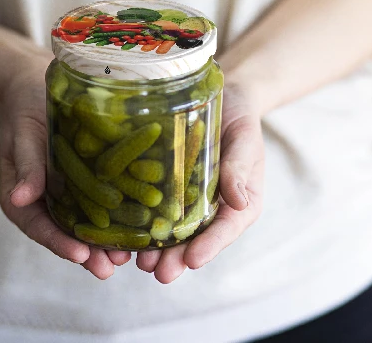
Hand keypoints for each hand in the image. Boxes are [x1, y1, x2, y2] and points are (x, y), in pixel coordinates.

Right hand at [0, 55, 130, 278]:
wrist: (38, 87)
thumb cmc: (25, 106)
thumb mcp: (22, 131)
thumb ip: (25, 164)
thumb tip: (19, 199)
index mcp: (22, 193)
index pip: (37, 225)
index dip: (58, 242)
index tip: (80, 256)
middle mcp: (46, 197)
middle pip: (64, 232)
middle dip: (87, 253)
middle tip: (109, 268)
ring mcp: (68, 189)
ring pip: (84, 223)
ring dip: (103, 242)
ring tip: (126, 257)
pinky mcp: (87, 177)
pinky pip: (100, 200)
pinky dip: (114, 215)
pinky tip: (136, 224)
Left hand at [136, 81, 264, 282]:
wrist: (223, 99)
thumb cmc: (240, 120)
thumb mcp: (245, 141)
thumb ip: (241, 168)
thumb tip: (240, 202)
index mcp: (238, 202)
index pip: (227, 228)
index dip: (211, 246)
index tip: (194, 260)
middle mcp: (212, 205)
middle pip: (197, 237)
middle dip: (178, 257)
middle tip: (160, 272)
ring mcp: (188, 197)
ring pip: (174, 228)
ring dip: (157, 247)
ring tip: (140, 262)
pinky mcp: (168, 184)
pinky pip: (156, 204)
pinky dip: (142, 220)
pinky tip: (125, 232)